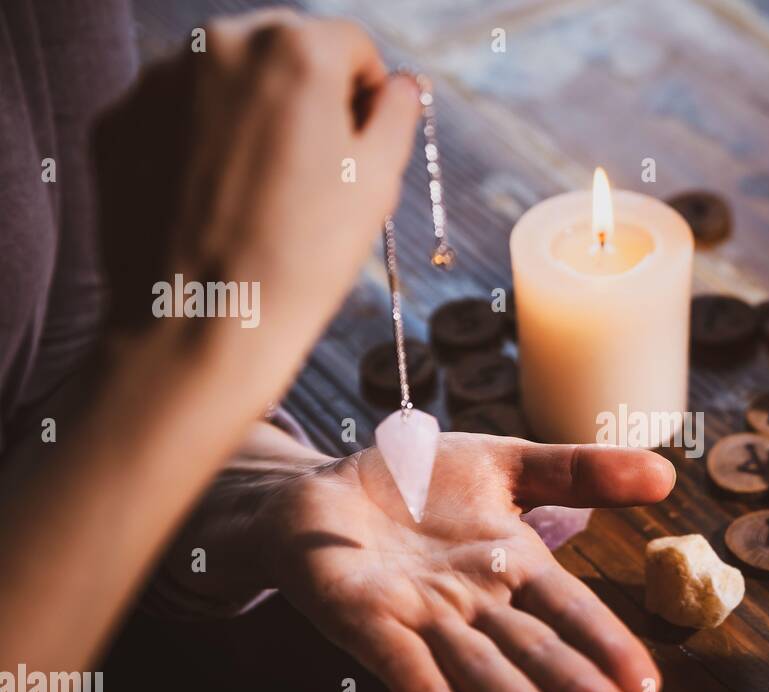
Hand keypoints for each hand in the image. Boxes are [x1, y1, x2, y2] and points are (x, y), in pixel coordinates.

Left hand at [94, 10, 419, 412]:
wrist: (204, 326)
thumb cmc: (302, 259)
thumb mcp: (378, 182)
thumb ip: (398, 114)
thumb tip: (401, 87)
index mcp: (296, 48)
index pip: (352, 46)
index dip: (368, 98)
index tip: (362, 146)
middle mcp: (221, 43)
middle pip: (285, 51)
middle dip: (306, 99)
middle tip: (313, 175)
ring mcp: (160, 79)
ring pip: (228, 81)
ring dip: (252, 118)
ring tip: (262, 196)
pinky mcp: (121, 120)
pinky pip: (177, 114)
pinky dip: (200, 143)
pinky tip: (217, 201)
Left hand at [260, 434, 675, 691]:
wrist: (322, 486)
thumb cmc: (420, 484)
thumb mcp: (506, 462)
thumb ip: (580, 471)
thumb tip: (668, 473)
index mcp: (513, 566)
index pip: (569, 610)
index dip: (607, 645)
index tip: (648, 688)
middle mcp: (474, 604)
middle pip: (532, 650)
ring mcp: (420, 617)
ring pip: (475, 667)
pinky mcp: (364, 620)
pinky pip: (400, 664)